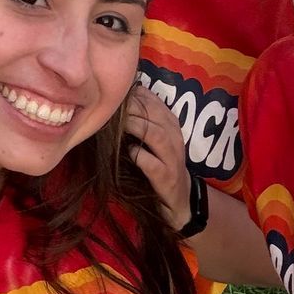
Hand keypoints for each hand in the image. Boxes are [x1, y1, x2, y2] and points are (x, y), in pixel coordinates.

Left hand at [125, 84, 189, 226]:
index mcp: (171, 127)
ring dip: (137, 127)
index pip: (156, 102)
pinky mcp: (167, 179)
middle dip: (134, 108)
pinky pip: (154, 165)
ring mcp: (172, 160)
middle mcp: (175, 140)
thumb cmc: (162, 166)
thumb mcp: (156, 142)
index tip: (118, 93)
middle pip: (157, 115)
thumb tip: (118, 102)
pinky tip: (129, 153)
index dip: (137, 95)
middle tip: (113, 106)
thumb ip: (143, 123)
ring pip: (157, 136)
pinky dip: (140, 156)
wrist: (180, 200)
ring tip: (120, 126)